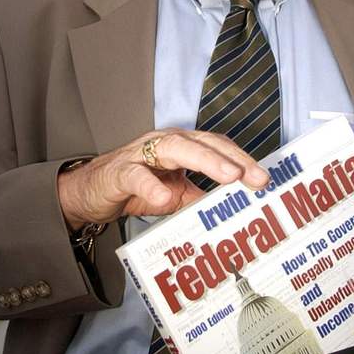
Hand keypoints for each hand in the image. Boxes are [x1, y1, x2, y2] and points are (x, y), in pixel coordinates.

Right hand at [57, 129, 269, 228]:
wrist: (89, 193)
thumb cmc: (133, 189)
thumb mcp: (174, 196)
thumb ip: (200, 199)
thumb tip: (232, 210)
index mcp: (181, 147)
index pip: (217, 147)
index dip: (241, 159)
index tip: (264, 178)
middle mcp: (164, 144)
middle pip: (202, 143)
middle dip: (231, 158)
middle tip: (254, 177)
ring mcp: (141, 154)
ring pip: (174, 149)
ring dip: (204, 161)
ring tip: (227, 176)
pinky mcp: (119, 172)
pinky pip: (136, 176)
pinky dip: (151, 186)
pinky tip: (165, 198)